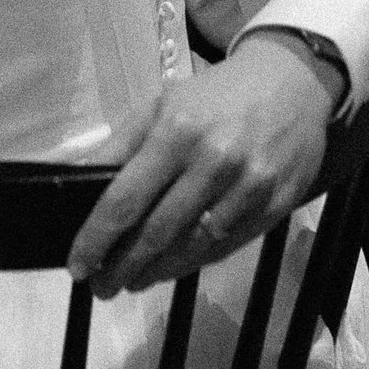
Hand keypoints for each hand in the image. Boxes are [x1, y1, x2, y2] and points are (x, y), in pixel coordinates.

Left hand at [66, 32, 340, 296]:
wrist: (291, 81)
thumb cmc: (215, 95)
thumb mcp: (161, 104)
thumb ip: (120, 145)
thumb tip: (78, 183)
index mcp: (177, 131)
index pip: (125, 199)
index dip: (96, 239)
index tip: (77, 265)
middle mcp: (213, 161)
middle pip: (157, 232)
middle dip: (122, 267)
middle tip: (102, 286)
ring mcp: (249, 186)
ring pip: (193, 247)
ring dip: (157, 271)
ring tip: (134, 280)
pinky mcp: (275, 205)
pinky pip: (226, 246)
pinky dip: (194, 262)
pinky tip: (174, 266)